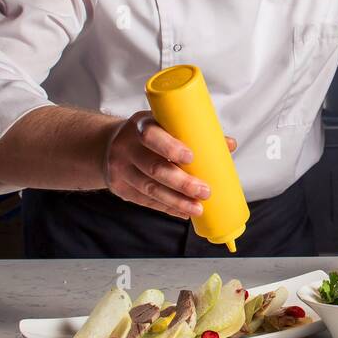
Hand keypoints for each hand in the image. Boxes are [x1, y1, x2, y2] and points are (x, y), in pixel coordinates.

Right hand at [103, 110, 236, 218]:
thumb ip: (194, 134)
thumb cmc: (148, 135)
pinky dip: (167, 207)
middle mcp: (126, 147)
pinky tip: (183, 212)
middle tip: (205, 191)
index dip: (170, 147)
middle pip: (154, 168)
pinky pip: (145, 200)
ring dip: (176, 201)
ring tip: (198, 208)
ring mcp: (120, 169)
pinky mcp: (120, 188)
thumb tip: (229, 144)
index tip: (190, 158)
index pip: (152, 136)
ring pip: (150, 189)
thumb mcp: (164, 126)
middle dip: (181, 183)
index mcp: (140, 126)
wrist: (107, 145)